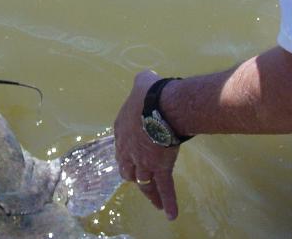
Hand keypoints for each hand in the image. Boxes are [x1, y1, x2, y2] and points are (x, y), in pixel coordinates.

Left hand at [114, 69, 180, 219]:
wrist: (159, 106)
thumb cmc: (150, 92)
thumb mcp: (142, 82)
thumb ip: (142, 81)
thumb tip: (146, 76)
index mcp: (121, 129)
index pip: (121, 146)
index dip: (126, 152)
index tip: (131, 155)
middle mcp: (128, 149)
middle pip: (127, 168)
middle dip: (132, 174)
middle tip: (139, 178)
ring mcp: (143, 161)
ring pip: (143, 182)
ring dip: (148, 192)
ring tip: (154, 202)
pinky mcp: (159, 168)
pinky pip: (165, 188)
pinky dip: (169, 202)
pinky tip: (171, 215)